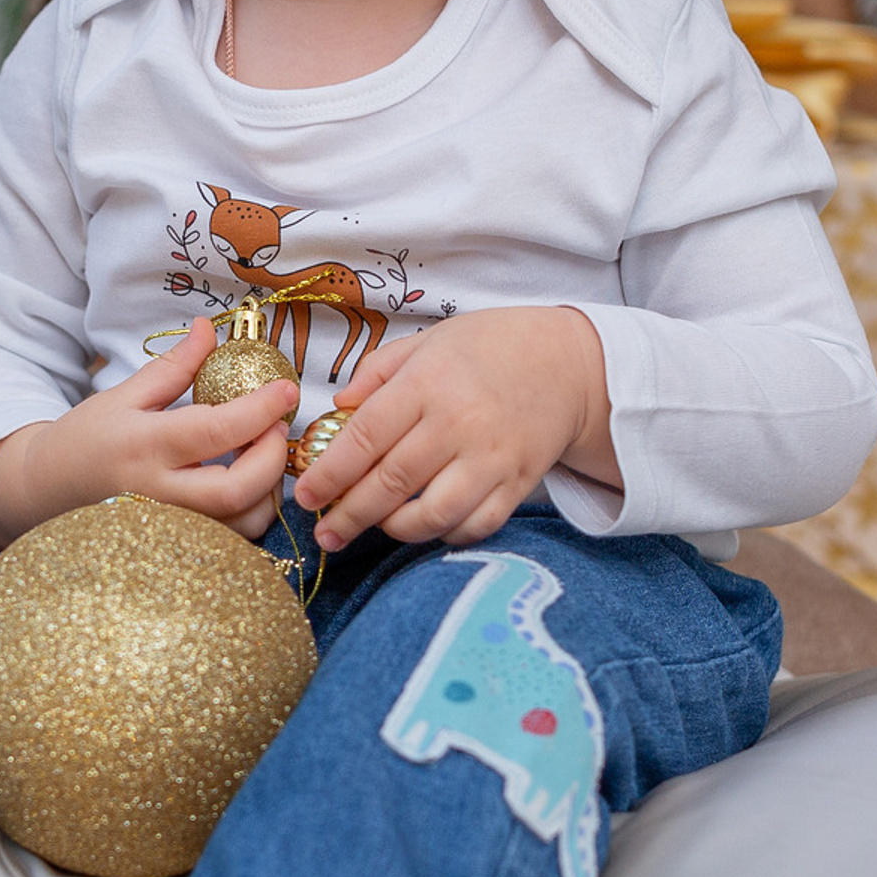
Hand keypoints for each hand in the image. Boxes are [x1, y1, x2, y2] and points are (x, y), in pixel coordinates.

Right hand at [0, 317, 297, 545]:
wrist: (47, 490)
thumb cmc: (86, 439)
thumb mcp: (123, 395)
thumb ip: (174, 367)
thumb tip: (210, 329)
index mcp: (144, 446)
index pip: (217, 429)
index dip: (261, 408)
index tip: (286, 389)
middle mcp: (158, 494)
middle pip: (237, 489)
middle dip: (272, 457)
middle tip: (275, 427)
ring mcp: (169, 528)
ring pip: (241, 523)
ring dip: (267, 488)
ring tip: (260, 454)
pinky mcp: (178, 548)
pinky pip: (233, 540)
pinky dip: (251, 511)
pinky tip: (245, 482)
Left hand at [292, 306, 617, 549]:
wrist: (570, 361)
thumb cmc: (489, 347)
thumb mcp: (428, 342)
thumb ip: (377, 373)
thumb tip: (338, 408)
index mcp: (428, 383)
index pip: (366, 436)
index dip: (330, 472)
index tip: (306, 494)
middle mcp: (459, 423)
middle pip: (392, 482)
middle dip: (350, 514)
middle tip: (325, 531)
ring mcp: (493, 457)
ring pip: (434, 513)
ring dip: (395, 529)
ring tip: (374, 527)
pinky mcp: (519, 483)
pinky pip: (476, 524)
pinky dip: (446, 534)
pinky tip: (425, 526)